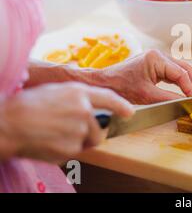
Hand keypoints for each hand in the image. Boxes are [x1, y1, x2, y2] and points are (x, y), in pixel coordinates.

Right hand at [0, 82, 133, 162]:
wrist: (8, 123)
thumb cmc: (27, 105)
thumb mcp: (55, 91)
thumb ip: (77, 98)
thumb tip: (89, 106)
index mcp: (79, 93)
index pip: (109, 99)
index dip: (121, 106)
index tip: (129, 112)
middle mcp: (84, 110)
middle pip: (99, 130)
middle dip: (89, 134)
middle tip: (67, 131)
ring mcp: (79, 130)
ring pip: (86, 142)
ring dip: (76, 142)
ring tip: (54, 134)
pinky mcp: (71, 148)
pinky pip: (73, 152)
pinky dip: (63, 151)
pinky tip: (48, 142)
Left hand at [98, 50, 191, 103]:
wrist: (103, 83)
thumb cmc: (121, 87)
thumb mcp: (146, 96)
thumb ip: (169, 99)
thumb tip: (187, 104)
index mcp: (156, 58)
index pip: (181, 74)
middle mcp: (159, 55)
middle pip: (185, 69)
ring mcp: (158, 59)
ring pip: (182, 70)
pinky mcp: (156, 66)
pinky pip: (174, 73)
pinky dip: (183, 83)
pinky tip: (190, 91)